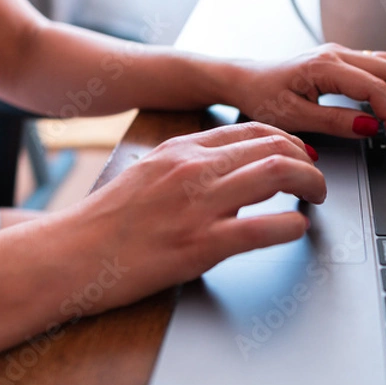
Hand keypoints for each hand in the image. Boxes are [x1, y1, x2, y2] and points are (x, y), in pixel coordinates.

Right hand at [76, 122, 325, 311]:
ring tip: (317, 198)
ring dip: (311, 184)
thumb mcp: (149, 174)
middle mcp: (194, 168)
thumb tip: (229, 173)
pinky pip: (263, 227)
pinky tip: (297, 228)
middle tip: (316, 178)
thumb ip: (190, 167)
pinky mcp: (200, 244)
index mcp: (182, 150)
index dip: (288, 139)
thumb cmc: (107, 219)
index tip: (302, 153)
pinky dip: (292, 226)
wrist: (69, 254)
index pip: (252, 130)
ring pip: (277, 173)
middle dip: (308, 161)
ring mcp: (199, 204)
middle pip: (274, 147)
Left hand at [229, 44, 385, 149]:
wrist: (246, 80)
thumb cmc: (262, 97)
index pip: (375, 88)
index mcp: (325, 66)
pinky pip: (380, 67)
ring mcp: (342, 54)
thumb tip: (371, 127)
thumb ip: (333, 122)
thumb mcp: (293, 118)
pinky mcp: (342, 61)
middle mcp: (338, 53)